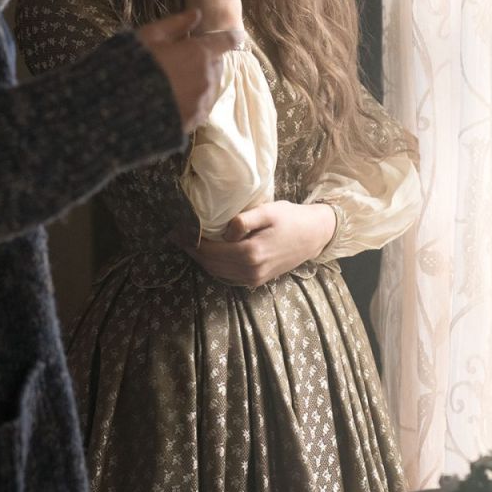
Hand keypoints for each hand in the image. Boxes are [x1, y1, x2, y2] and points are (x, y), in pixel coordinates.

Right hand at [136, 9, 241, 132]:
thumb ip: (175, 24)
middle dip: (206, 59)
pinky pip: (200, 106)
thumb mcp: (149, 37)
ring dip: (200, 80)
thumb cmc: (132, 67)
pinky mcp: (193, 121)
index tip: (237, 36)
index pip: (226, 41)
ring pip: (210, 85)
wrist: (121, 110)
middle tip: (185, 59)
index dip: (232, 37)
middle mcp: (207, 78)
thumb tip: (196, 14)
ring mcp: (202, 102)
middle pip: (217, 64)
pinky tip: (175, 98)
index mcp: (199, 53)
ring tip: (176, 81)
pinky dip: (193, 99)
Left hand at [175, 200, 336, 286]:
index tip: (177, 231)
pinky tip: (208, 254)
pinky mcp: (258, 281)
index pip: (211, 251)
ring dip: (201, 259)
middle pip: (211, 264)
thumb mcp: (268, 211)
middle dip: (192, 251)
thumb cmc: (291, 218)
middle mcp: (250, 270)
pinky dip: (215, 266)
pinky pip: (228, 276)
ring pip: (218, 272)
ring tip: (188, 243)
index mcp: (250, 253)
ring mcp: (254, 278)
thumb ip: (244, 220)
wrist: (314, 235)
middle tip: (176, 236)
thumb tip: (225, 232)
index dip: (191, 242)